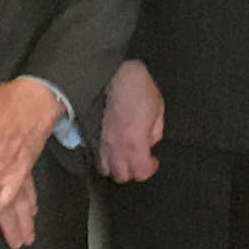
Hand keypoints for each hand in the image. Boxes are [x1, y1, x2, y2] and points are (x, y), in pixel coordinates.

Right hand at [96, 58, 164, 184]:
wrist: (113, 73)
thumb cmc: (138, 88)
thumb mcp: (158, 109)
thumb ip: (155, 131)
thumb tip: (150, 142)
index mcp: (135, 143)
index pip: (140, 173)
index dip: (149, 169)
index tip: (153, 160)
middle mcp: (115, 148)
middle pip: (121, 176)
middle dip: (132, 170)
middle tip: (139, 158)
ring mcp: (101, 142)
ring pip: (105, 169)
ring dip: (115, 166)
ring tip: (123, 156)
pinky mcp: (91, 134)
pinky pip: (95, 155)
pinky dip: (103, 157)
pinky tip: (110, 149)